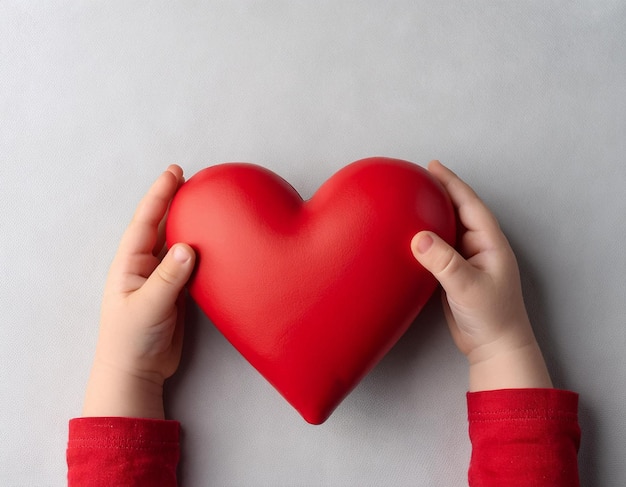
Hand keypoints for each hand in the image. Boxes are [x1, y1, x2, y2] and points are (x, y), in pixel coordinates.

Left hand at [83, 165, 195, 418]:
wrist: (137, 371)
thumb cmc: (131, 339)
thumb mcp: (148, 306)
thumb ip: (168, 277)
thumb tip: (188, 247)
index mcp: (130, 263)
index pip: (146, 221)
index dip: (160, 194)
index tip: (175, 172)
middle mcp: (145, 265)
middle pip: (162, 225)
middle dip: (176, 201)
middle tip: (195, 180)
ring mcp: (162, 278)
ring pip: (177, 242)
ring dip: (190, 223)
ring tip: (207, 204)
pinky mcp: (177, 292)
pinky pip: (191, 264)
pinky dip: (202, 249)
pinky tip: (214, 242)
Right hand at [411, 161, 551, 390]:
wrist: (494, 347)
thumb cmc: (491, 316)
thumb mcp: (467, 287)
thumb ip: (443, 262)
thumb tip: (417, 237)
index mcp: (490, 243)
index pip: (469, 205)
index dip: (452, 184)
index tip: (433, 166)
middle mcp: (480, 247)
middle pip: (458, 211)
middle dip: (440, 192)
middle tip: (417, 177)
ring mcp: (468, 260)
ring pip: (448, 229)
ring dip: (432, 214)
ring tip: (411, 199)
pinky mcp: (455, 275)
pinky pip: (439, 248)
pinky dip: (426, 237)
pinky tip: (412, 234)